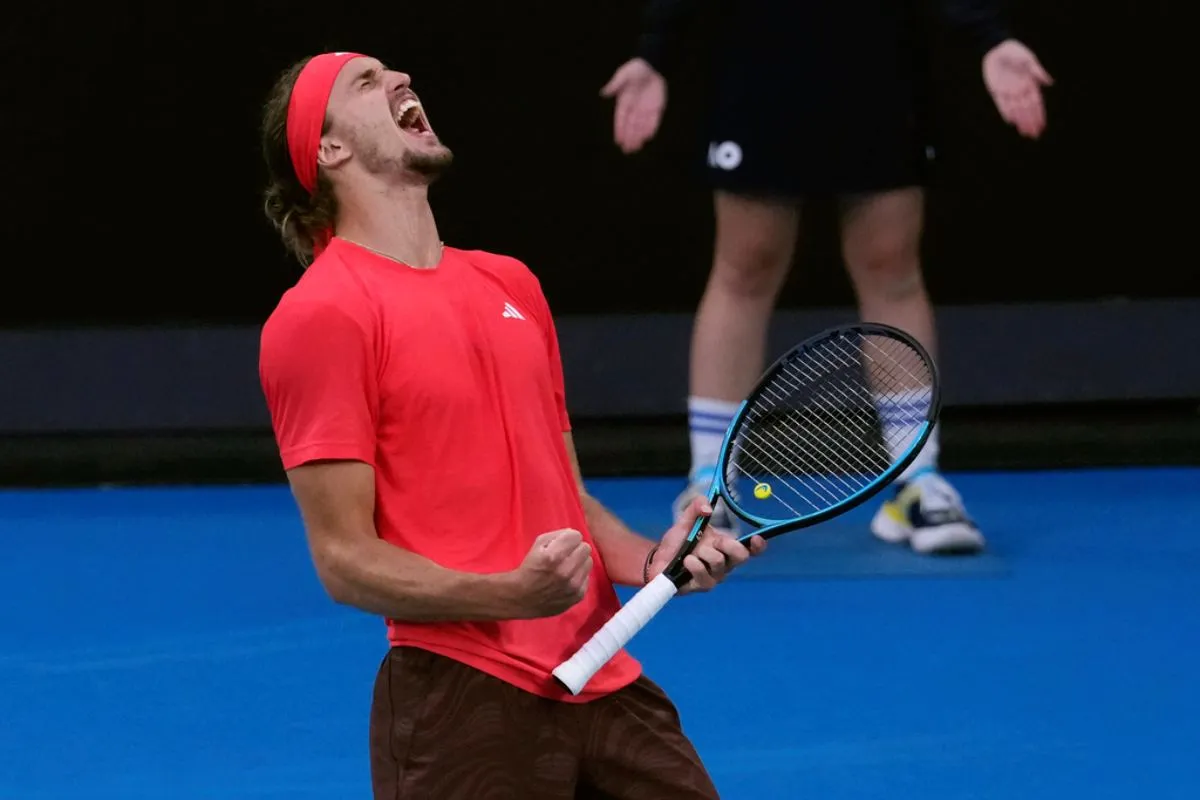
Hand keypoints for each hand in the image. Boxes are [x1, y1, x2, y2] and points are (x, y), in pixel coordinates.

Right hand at [510, 529, 592, 617]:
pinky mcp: (578, 595)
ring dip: (579, 562)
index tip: (564, 543)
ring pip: (589, 562)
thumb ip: (556, 535)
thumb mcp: (537, 545)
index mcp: (553, 556)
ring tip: (568, 567)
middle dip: (576, 549)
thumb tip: (573, 534)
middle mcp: (565, 571)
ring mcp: (573, 585)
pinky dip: (579, 576)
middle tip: (566, 554)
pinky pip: (587, 577)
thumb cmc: (529, 568)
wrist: (522, 598)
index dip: (569, 538)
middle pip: (585, 548)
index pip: (576, 536)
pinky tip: (568, 579)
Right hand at [600, 58, 667, 153]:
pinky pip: (653, 120)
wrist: (652, 65)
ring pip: (641, 126)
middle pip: (630, 126)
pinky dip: (651, 128)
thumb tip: (603, 93)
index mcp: (624, 101)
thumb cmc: (636, 69)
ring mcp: (645, 108)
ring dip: (638, 137)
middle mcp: (634, 107)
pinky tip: (648, 137)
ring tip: (636, 148)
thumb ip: (615, 85)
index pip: (620, 119)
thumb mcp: (625, 75)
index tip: (618, 141)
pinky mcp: (656, 107)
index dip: (619, 130)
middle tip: (627, 150)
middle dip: (629, 138)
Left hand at [649, 496, 766, 594]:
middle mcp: (724, 563)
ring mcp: (714, 576)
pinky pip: (705, 577)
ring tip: (690, 552)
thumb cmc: (678, 541)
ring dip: (704, 553)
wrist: (659, 558)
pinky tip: (687, 561)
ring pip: (719, 563)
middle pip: (741, 556)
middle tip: (714, 541)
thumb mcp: (686, 520)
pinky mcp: (702, 586)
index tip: (757, 538)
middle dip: (729, 545)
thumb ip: (696, 507)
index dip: (758, 546)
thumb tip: (708, 507)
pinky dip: (695, 565)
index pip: (749, 549)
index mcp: (725, 546)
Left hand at [982, 39, 1053, 139]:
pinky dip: (1006, 113)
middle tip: (1034, 135)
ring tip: (1024, 133)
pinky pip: (1002, 105)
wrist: (996, 47)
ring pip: (1016, 110)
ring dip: (1020, 121)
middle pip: (1027, 110)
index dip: (1039, 115)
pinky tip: (1011, 122)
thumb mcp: (1028, 60)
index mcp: (1030, 83)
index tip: (1042, 126)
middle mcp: (1020, 89)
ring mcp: (1008, 91)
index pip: (1036, 104)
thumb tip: (1050, 83)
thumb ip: (1038, 72)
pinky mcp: (996, 91)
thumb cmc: (1015, 51)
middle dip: (1031, 123)